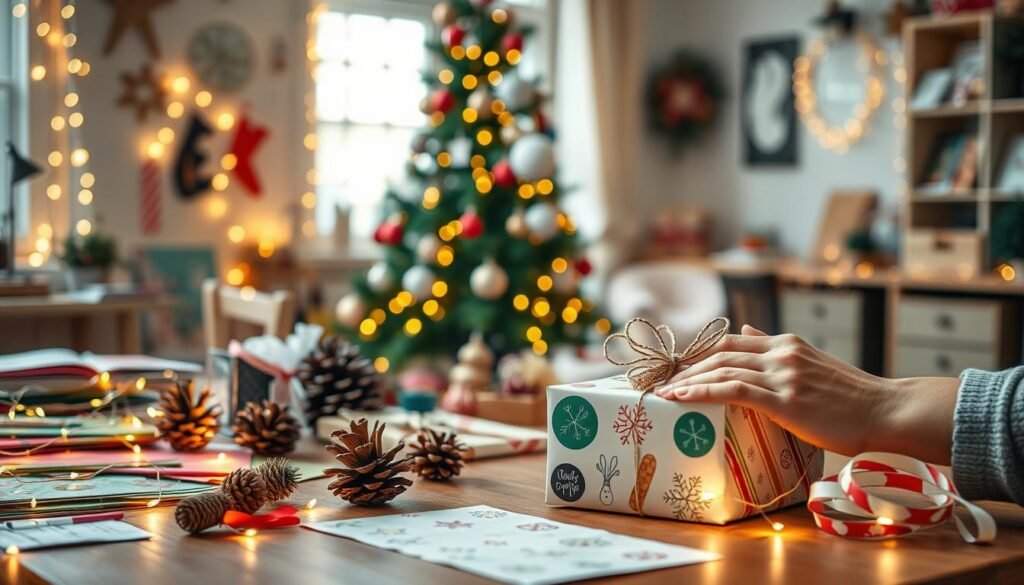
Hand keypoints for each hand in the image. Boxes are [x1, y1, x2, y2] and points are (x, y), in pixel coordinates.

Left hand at [654, 325, 958, 463]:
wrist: (886, 411)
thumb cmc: (852, 398)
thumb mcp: (812, 363)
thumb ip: (776, 348)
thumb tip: (747, 327)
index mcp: (786, 343)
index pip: (730, 340)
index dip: (698, 353)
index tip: (675, 367)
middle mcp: (780, 352)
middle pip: (718, 352)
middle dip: (684, 367)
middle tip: (660, 382)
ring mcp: (782, 373)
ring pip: (721, 368)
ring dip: (686, 381)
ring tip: (662, 393)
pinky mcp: (784, 398)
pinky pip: (731, 390)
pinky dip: (701, 392)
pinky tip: (680, 399)